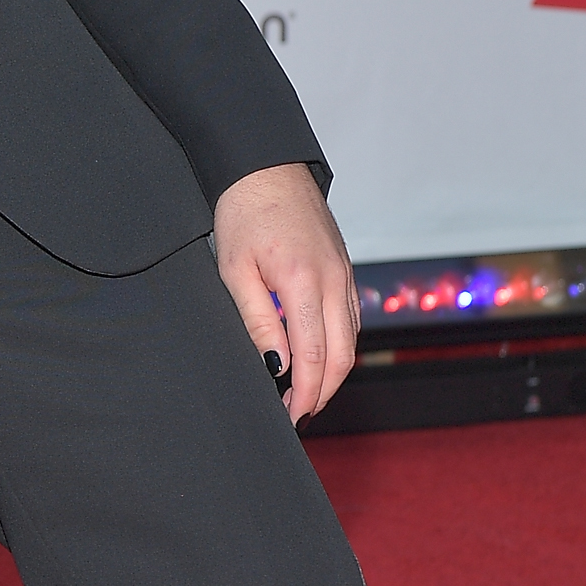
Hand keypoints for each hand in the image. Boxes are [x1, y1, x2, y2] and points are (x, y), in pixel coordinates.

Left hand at [212, 164, 360, 423]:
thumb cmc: (245, 213)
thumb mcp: (235, 270)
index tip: (288, 416)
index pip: (312, 356)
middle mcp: (334, 281)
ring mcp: (345, 275)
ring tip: (303, 395)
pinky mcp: (346, 271)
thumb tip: (275, 366)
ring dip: (330, 374)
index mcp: (304, 281)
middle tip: (295, 415)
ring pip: (350, 342)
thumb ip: (257, 320)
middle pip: (340, 356)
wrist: (268, 169)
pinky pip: (349, 321)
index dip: (304, 394)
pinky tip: (316, 360)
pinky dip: (337, 349)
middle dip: (321, 393)